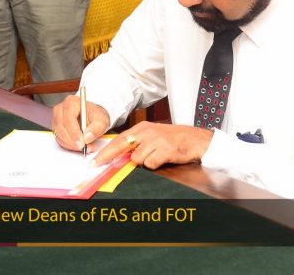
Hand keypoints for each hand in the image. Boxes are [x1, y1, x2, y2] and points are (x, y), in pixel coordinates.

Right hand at [52, 94, 110, 150]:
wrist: (93, 117)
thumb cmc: (96, 116)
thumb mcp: (102, 120)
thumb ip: (97, 128)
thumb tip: (87, 138)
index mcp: (71, 102)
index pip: (68, 119)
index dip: (74, 133)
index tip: (82, 143)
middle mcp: (61, 109)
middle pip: (61, 128)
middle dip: (73, 141)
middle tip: (83, 148)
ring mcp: (57, 119)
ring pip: (59, 135)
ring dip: (71, 144)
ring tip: (84, 147)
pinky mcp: (56, 128)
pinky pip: (59, 139)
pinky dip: (68, 145)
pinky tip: (78, 145)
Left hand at [93, 122, 213, 169]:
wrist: (196, 139)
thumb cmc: (175, 139)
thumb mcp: (154, 136)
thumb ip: (138, 143)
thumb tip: (121, 155)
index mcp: (143, 128)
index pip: (119, 139)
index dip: (106, 151)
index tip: (96, 160)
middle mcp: (147, 132)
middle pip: (122, 146)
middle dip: (109, 156)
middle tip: (99, 164)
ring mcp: (156, 140)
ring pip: (137, 159)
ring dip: (144, 162)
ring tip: (156, 156)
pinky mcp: (165, 150)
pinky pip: (150, 164)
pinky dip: (155, 165)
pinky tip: (163, 158)